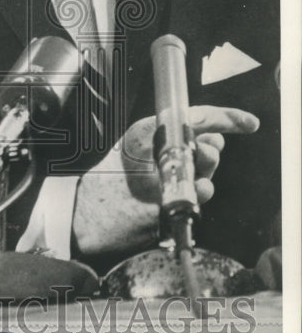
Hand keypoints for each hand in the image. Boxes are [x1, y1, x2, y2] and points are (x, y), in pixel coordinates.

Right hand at [72, 106, 258, 256]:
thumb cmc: (109, 180)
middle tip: (187, 163)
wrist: (83, 215)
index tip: (248, 123)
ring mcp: (163, 183)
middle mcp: (155, 154)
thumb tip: (214, 140)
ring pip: (208, 176)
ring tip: (170, 183)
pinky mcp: (167, 208)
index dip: (227, 117)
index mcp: (145, 132)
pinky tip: (172, 198)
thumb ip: (168, 138)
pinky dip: (195, 199)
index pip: (195, 118)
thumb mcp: (132, 146)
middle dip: (208, 157)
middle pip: (208, 149)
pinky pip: (199, 200)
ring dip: (200, 180)